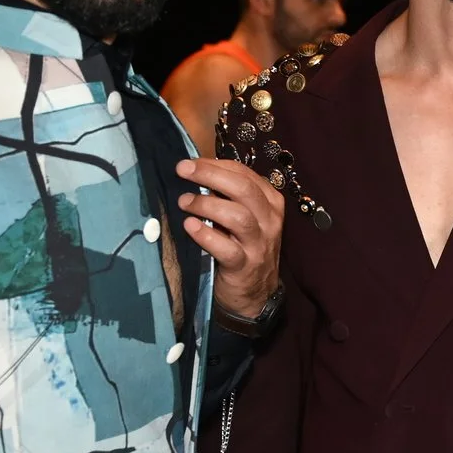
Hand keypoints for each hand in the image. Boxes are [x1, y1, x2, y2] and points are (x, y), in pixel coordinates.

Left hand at [175, 157, 285, 320]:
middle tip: (183, 171)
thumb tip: (194, 173)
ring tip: (184, 201)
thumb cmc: (242, 246)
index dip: (216, 165)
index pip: (245, 174)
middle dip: (211, 176)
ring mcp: (259, 244)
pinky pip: (227, 249)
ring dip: (207, 205)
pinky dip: (206, 236)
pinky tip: (189, 226)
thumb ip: (227, 197)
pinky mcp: (245, 266)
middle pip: (244, 190)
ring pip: (238, 217)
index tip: (189, 162)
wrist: (254, 291)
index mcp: (269, 202)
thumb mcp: (243, 217)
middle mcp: (269, 220)